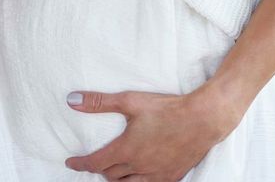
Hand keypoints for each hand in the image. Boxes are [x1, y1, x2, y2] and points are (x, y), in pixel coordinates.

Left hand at [64, 87, 240, 180]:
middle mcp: (139, 166)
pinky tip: (139, 177)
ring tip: (112, 172)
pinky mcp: (173, 176)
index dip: (80, 164)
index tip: (71, 162)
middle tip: (93, 162)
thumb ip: (99, 102)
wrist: (203, 119)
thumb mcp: (129, 101)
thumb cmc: (166, 108)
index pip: (95, 163)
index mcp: (126, 149)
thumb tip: (71, 101)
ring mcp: (157, 174)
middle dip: (99, 169)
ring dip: (117, 179)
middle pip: (111, 175)